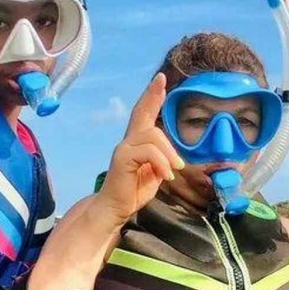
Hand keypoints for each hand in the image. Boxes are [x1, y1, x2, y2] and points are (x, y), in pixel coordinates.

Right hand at [96, 74, 184, 224]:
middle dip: (156, 107)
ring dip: (169, 155)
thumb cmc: (132, 192)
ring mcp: (124, 147)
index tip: (161, 81)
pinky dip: (162, 163)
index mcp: (137, 143)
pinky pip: (149, 152)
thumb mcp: (154, 173)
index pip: (144, 114)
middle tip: (168, 109)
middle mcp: (128, 141)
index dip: (152, 97)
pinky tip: (166, 176)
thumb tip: (174, 156)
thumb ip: (161, 160)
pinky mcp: (122, 157)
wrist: (115, 208)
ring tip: (174, 171)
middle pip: (144, 116)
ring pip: (153, 136)